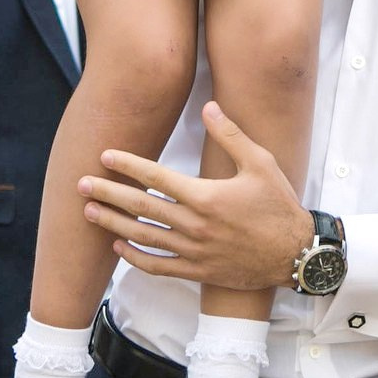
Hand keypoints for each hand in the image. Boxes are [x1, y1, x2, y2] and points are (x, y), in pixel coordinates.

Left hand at [78, 103, 306, 292]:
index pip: (156, 177)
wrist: (295, 254)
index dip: (128, 165)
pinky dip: (134, 258)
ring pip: (142, 237)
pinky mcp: (197, 271)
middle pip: (141, 207)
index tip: (106, 155)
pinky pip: (157, 266)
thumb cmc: (279, 206)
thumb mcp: (261, 163)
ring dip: (113, 224)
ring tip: (89, 213)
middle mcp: (195, 225)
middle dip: (108, 194)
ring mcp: (194, 251)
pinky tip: (119, 247)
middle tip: (82, 185)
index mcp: (206, 196)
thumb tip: (208, 106)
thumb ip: (231, 135)